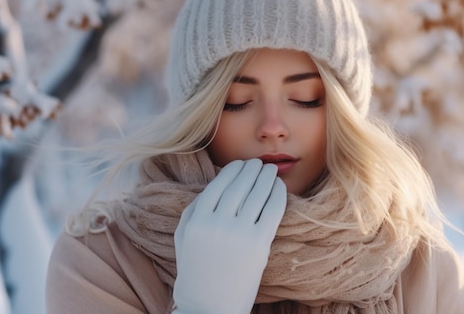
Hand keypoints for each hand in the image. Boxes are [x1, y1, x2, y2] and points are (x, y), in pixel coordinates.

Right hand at [172, 159, 286, 313]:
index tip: (241, 164)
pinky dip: (277, 195)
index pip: (219, 184)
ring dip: (266, 178)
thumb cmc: (196, 271)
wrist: (208, 307)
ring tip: (271, 171)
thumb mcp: (184, 238)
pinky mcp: (258, 245)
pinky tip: (280, 187)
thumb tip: (215, 185)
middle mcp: (216, 224)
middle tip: (260, 163)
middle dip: (252, 170)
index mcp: (197, 221)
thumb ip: (193, 210)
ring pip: (257, 195)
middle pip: (240, 186)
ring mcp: (238, 234)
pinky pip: (272, 211)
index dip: (233, 170)